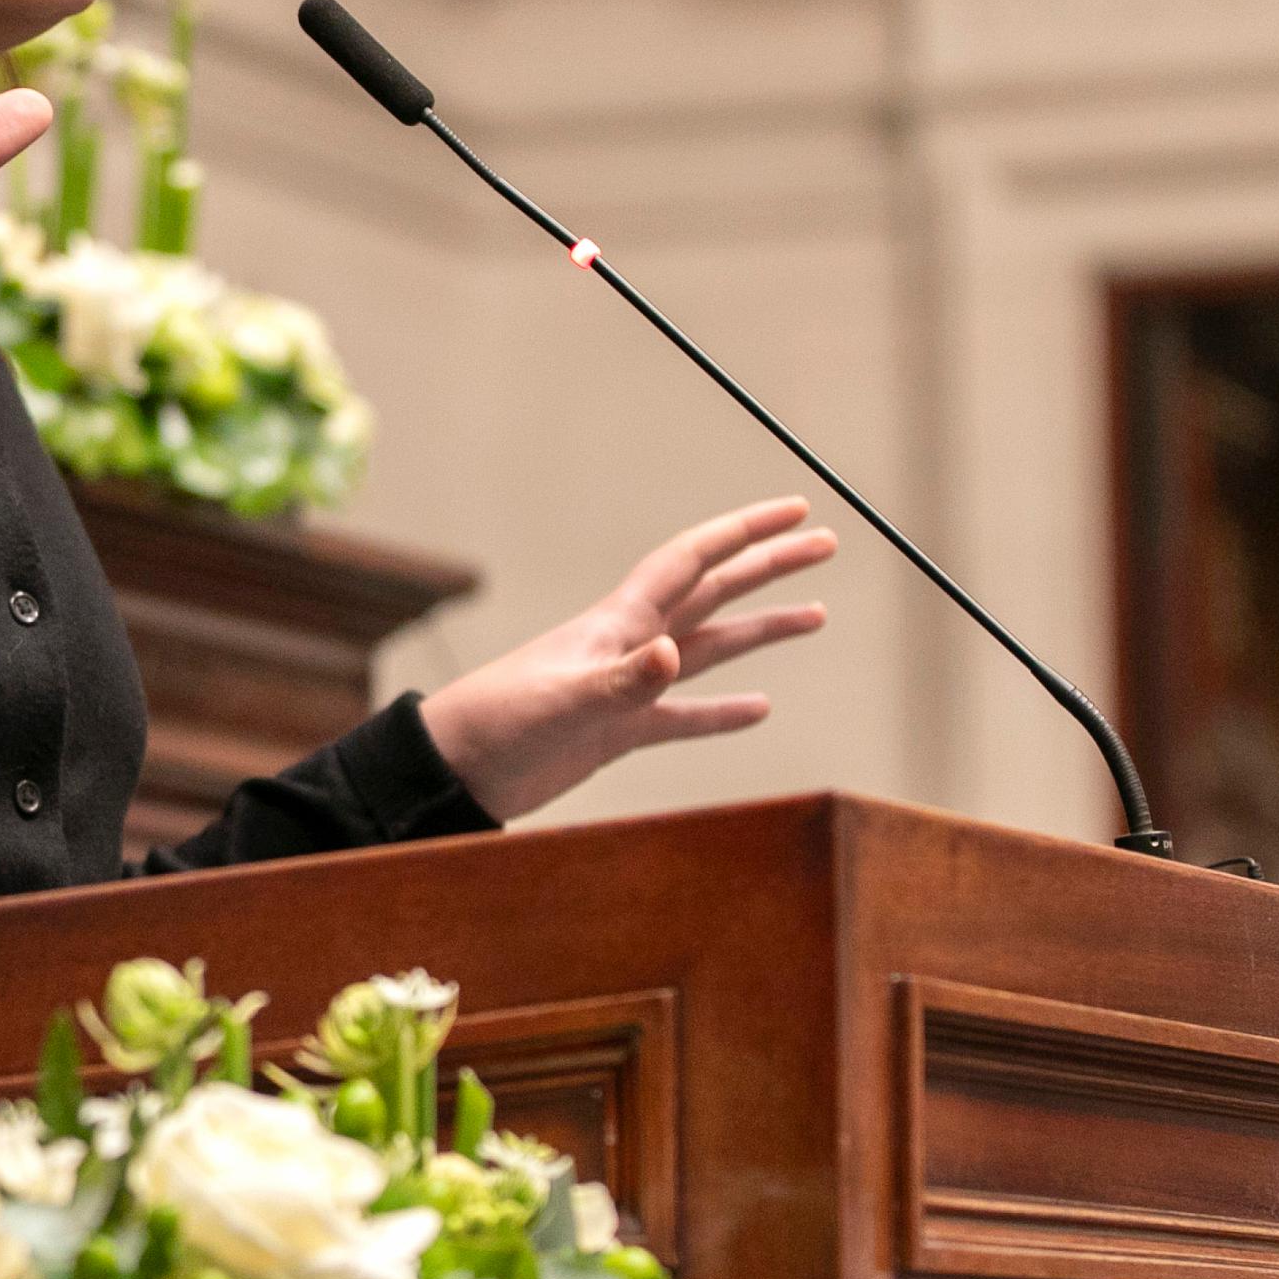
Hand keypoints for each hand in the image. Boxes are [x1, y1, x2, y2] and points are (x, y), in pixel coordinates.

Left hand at [418, 497, 835, 821]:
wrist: (454, 769)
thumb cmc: (496, 724)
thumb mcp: (564, 702)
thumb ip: (622, 680)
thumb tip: (675, 654)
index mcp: (619, 623)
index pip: (694, 561)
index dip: (745, 531)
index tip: (795, 508)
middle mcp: (630, 645)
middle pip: (715, 593)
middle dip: (769, 565)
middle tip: (824, 543)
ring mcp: (627, 687)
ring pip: (710, 649)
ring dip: (761, 631)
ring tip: (816, 616)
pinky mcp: (617, 731)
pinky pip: (684, 717)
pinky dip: (723, 712)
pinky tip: (758, 708)